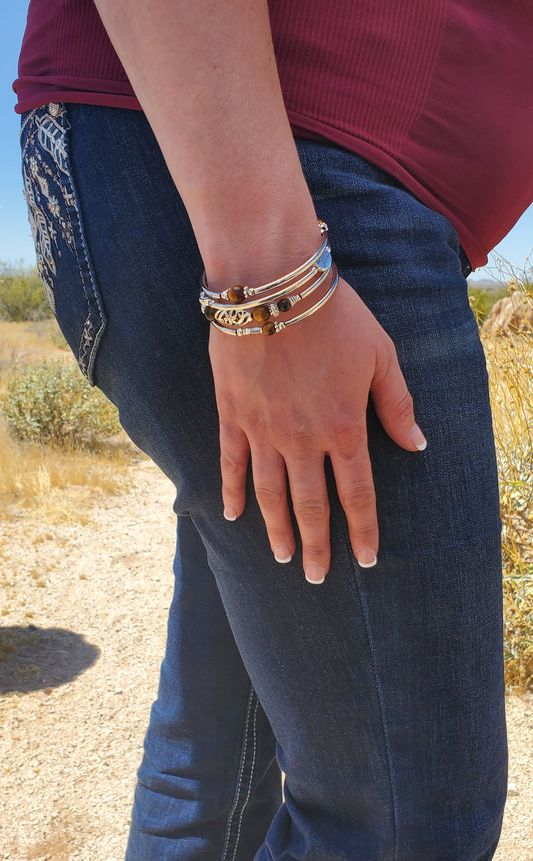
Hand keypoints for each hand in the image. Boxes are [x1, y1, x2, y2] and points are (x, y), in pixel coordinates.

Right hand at [209, 277, 425, 581]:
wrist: (273, 283)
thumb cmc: (334, 315)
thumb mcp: (381, 355)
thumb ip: (397, 404)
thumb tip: (418, 444)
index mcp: (344, 427)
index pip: (356, 494)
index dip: (362, 530)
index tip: (365, 560)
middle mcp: (303, 439)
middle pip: (310, 505)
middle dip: (316, 545)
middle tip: (316, 577)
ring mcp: (264, 430)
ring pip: (271, 493)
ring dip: (277, 530)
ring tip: (281, 558)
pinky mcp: (233, 414)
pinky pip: (232, 463)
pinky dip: (233, 492)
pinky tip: (234, 516)